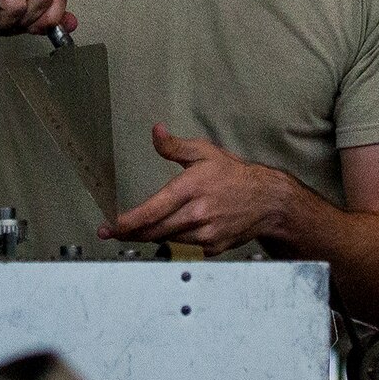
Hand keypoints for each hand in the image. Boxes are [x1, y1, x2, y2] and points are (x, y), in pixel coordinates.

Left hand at [100, 123, 290, 255]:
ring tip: (137, 230)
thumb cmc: (233, 174)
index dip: (128, 222)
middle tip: (110, 233)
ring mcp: (206, 234)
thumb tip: (156, 131)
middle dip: (130, 234)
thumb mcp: (204, 152)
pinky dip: (173, 241)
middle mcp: (197, 214)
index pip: (153, 210)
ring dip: (151, 236)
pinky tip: (171, 231)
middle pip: (155, 231)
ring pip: (167, 240)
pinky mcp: (213, 248)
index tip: (110, 227)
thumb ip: (175, 145)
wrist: (268, 201)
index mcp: (191, 188)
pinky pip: (185, 248)